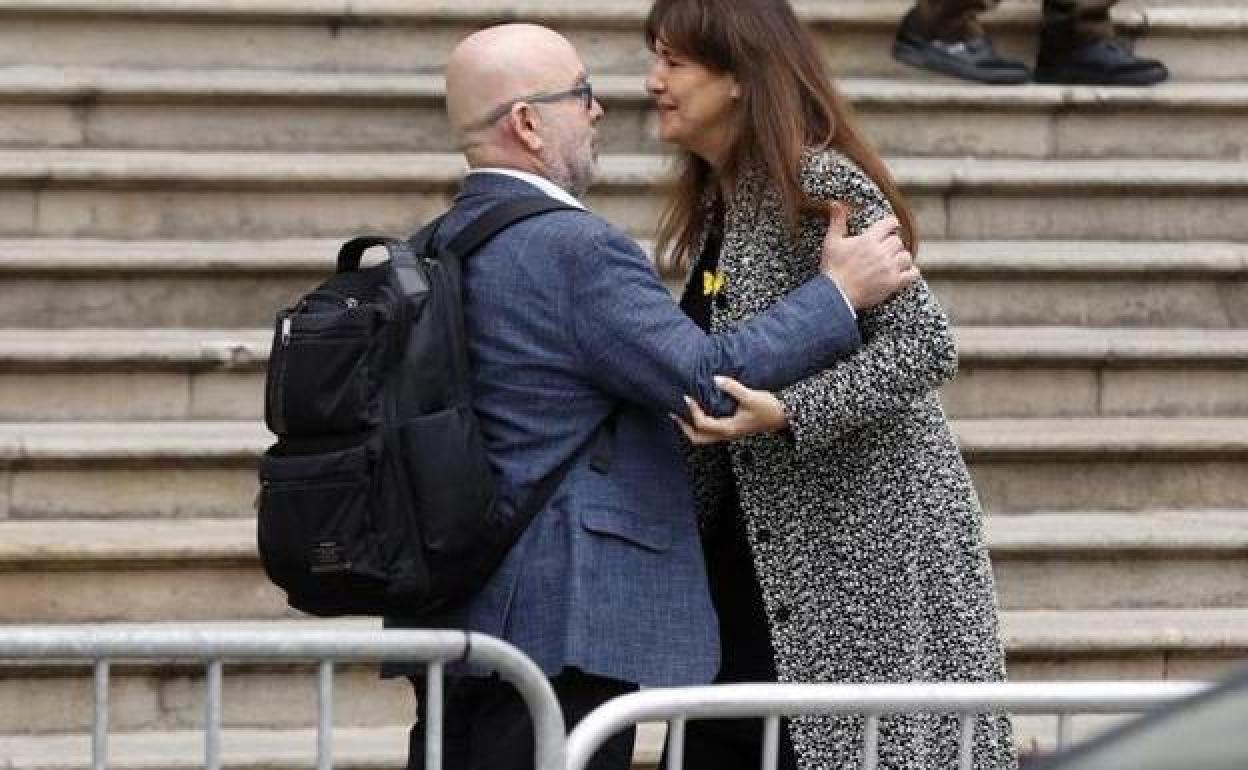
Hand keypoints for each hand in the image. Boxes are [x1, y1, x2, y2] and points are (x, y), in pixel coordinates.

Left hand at [672, 376, 787, 444]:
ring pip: (703, 436)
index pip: (702, 424)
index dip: (692, 411)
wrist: (783, 417)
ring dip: (690, 426)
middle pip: (697, 438)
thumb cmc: (769, 409)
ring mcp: (728, 433)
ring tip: (682, 411)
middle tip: (673, 412)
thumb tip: (715, 379)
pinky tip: (699, 409)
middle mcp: (726, 434)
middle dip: (684, 426)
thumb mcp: (751, 397)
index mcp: (728, 429)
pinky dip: (700, 422)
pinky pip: (710, 430)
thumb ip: (732, 388)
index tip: (686, 396)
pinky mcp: (731, 428)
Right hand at [818, 203, 918, 310]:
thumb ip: (837, 221)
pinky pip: (912, 274)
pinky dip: (911, 273)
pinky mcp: (893, 283)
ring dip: (901, 258)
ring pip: (906, 256)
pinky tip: (906, 273)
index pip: (889, 224)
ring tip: (895, 261)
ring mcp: (888, 268)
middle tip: (887, 249)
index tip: (891, 226)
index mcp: (868, 240)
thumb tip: (836, 203)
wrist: (836, 295)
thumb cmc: (832, 268)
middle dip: (893, 244)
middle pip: (897, 241)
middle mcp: (881, 252)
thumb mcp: (832, 242)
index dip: (891, 224)